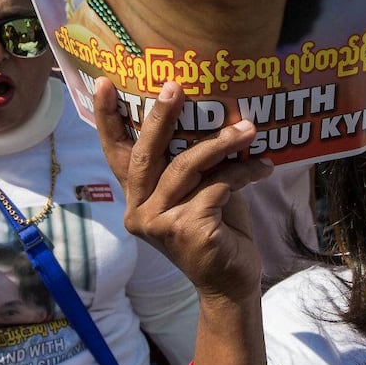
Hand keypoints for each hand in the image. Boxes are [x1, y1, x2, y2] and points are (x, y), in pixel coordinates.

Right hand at [93, 77, 270, 300]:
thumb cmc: (216, 227)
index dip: (107, 118)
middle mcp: (138, 210)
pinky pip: (217, 185)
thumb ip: (187, 161)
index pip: (116, 153)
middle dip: (161, 116)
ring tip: (249, 128)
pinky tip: (263, 167)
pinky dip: (243, 172)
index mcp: (136, 196)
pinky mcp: (186, 229)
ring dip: (221, 143)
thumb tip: (207, 112)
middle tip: (175, 87)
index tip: (102, 82)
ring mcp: (159, 222)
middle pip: (147, 153)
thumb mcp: (196, 189)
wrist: (231, 282)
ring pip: (186, 167)